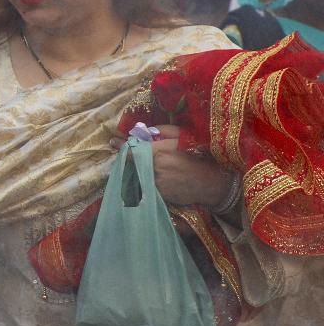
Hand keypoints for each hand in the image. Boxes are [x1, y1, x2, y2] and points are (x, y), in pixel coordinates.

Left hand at [110, 125, 230, 206]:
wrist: (213, 182)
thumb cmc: (198, 155)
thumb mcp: (182, 135)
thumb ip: (161, 130)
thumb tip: (143, 130)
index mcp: (159, 152)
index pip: (131, 150)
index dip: (122, 146)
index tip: (113, 141)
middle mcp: (154, 169)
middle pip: (131, 163)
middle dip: (128, 159)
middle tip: (124, 153)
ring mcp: (156, 184)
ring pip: (137, 176)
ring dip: (134, 171)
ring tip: (142, 167)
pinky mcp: (159, 195)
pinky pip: (145, 187)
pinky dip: (143, 182)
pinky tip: (148, 179)